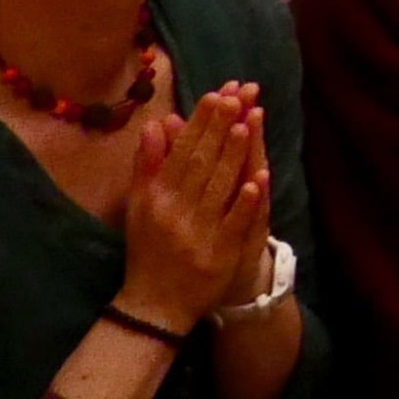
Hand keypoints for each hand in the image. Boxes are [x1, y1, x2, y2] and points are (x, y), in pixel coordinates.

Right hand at [117, 84, 269, 329]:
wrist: (154, 305)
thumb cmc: (148, 249)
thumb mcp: (139, 208)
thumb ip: (148, 166)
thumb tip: (155, 124)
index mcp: (156, 198)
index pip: (181, 153)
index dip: (200, 123)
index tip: (217, 94)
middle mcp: (175, 212)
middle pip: (201, 164)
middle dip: (220, 128)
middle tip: (238, 95)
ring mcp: (198, 233)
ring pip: (218, 189)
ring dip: (232, 156)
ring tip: (247, 124)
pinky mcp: (219, 253)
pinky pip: (233, 224)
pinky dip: (245, 202)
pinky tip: (259, 180)